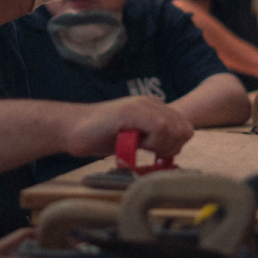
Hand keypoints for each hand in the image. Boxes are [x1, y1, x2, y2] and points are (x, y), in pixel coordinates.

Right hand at [62, 95, 193, 159]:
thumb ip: (154, 140)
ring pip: (174, 127)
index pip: (185, 126)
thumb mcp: (135, 139)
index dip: (176, 144)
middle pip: (185, 128)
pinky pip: (160, 127)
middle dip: (172, 146)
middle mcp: (151, 102)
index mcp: (154, 107)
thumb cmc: (100, 137)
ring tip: (141, 147)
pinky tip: (135, 144)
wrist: (72, 129)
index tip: (159, 154)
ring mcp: (141, 104)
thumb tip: (174, 152)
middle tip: (151, 153)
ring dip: (161, 145)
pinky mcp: (131, 111)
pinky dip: (152, 142)